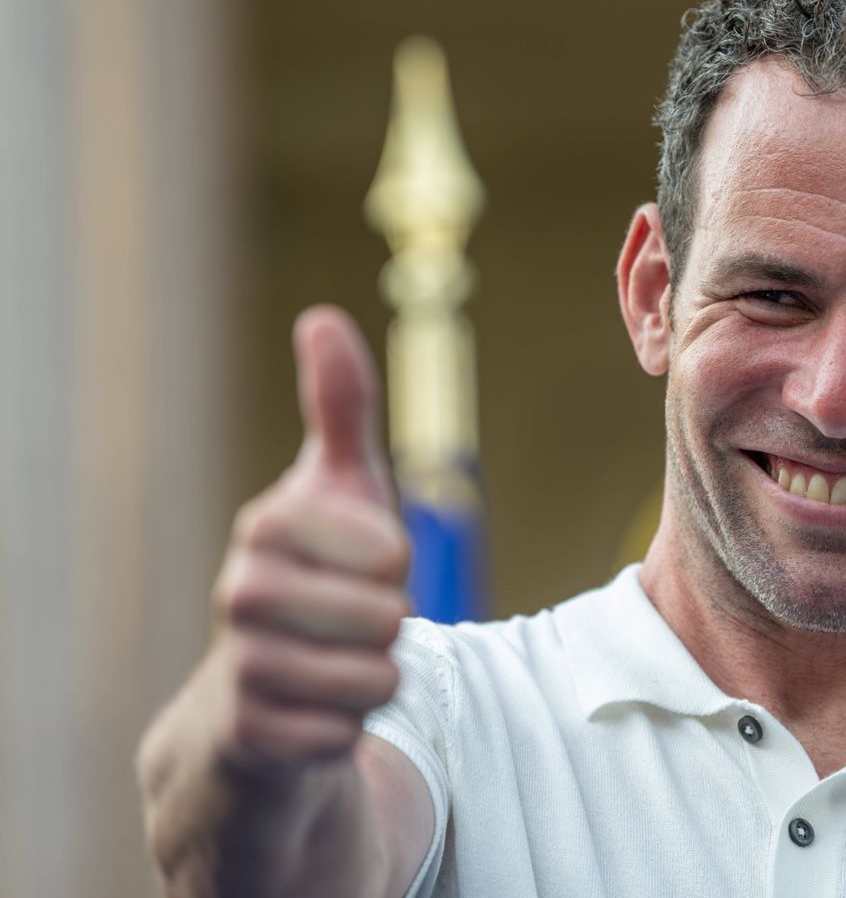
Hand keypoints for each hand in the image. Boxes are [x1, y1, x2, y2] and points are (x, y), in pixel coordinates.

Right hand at [208, 306, 408, 770]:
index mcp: (267, 525)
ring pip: (376, 679)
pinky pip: (349, 735)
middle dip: (391, 624)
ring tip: (340, 662)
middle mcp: (239, 592)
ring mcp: (240, 668)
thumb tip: (321, 316)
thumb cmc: (320, 574)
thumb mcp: (341, 488)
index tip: (367, 566)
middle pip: (387, 617)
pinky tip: (318, 711)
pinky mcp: (250, 738)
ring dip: (378, 676)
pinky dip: (353, 726)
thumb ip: (341, 408)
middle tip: (355, 621)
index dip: (395, 564)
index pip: (389, 551)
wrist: (264, 687)